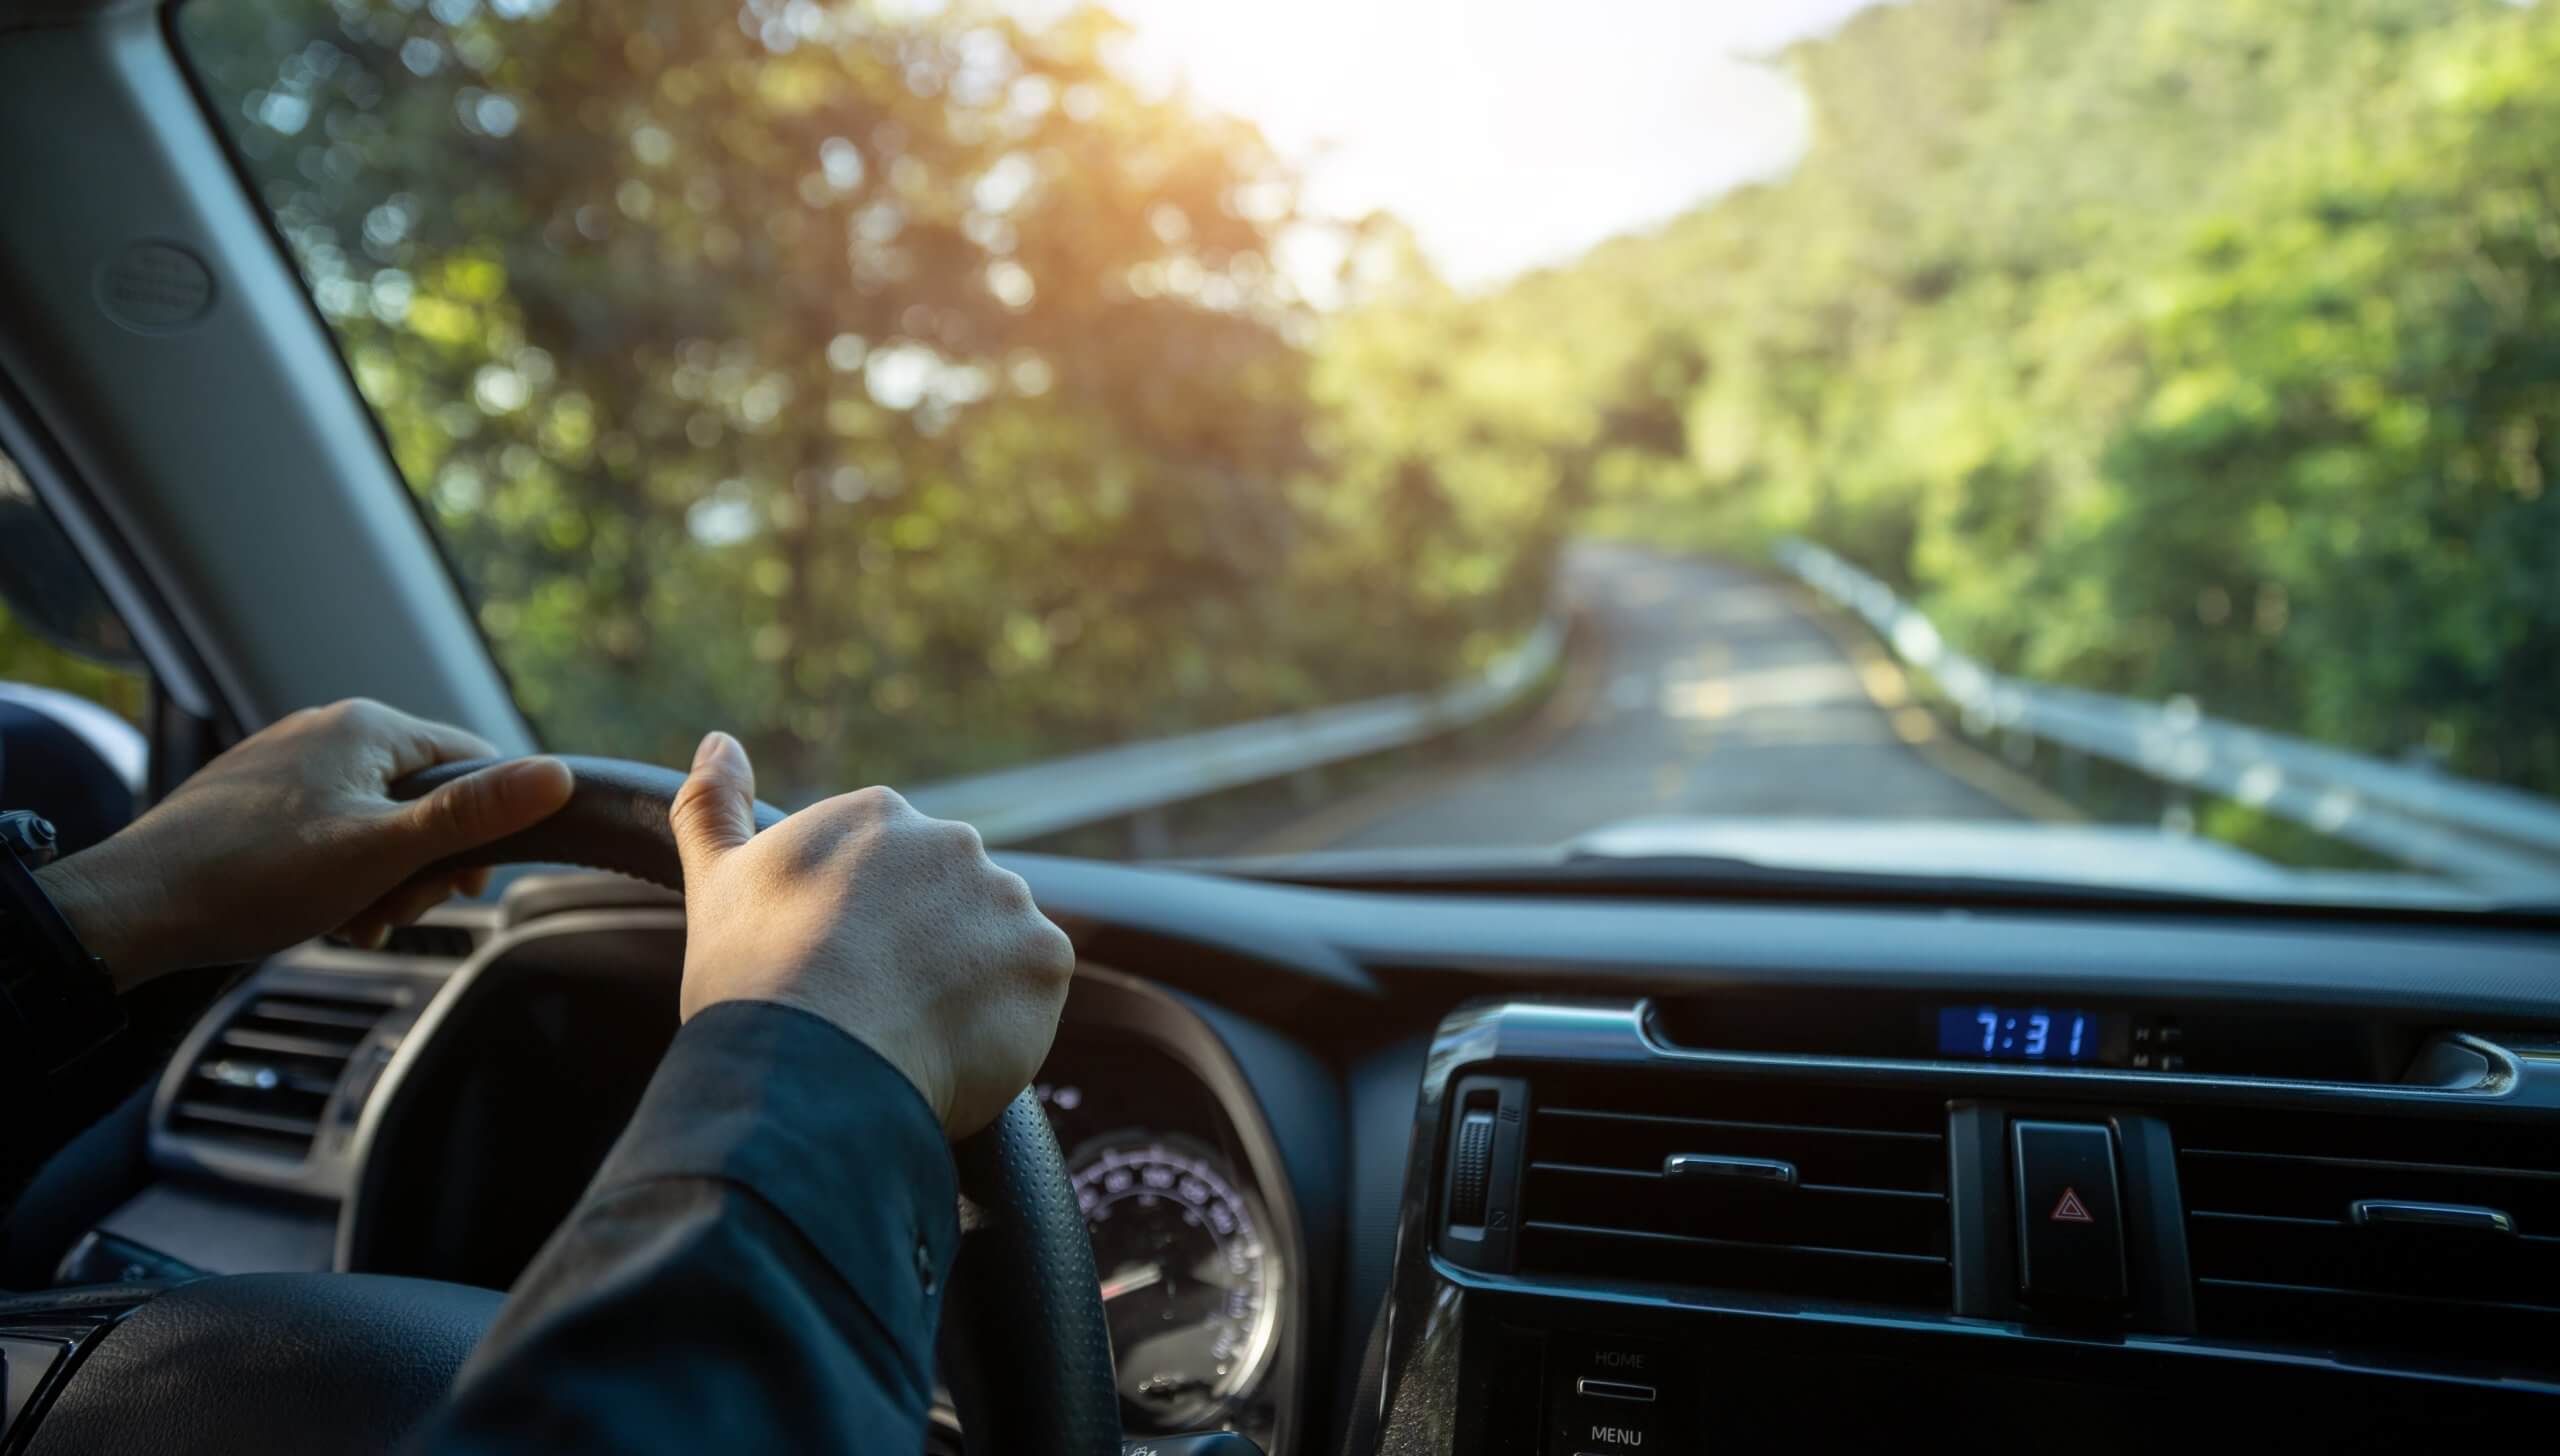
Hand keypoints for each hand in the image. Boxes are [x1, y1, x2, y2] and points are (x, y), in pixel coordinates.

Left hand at [36, 698, 573, 987]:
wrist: (134, 907)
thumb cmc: (257, 877)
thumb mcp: (383, 852)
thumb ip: (474, 814)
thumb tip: (561, 774)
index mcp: (369, 725)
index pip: (477, 759)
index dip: (488, 828)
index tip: (463, 887)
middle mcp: (331, 727)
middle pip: (428, 796)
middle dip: (424, 863)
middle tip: (392, 910)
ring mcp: (291, 760)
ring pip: (379, 820)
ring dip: (383, 877)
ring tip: (349, 918)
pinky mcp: (258, 795)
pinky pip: (331, 828)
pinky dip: (340, 873)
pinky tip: (317, 910)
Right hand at [670, 731, 1073, 1136]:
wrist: (810, 1063)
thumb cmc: (754, 978)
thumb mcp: (719, 882)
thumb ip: (714, 805)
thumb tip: (718, 742)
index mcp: (880, 817)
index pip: (892, 870)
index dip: (866, 928)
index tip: (844, 966)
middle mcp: (954, 842)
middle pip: (951, 902)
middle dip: (926, 948)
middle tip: (880, 1004)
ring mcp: (1007, 898)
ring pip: (997, 946)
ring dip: (969, 982)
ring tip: (914, 1031)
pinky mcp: (1047, 959)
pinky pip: (1034, 992)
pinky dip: (1005, 1022)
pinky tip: (952, 1046)